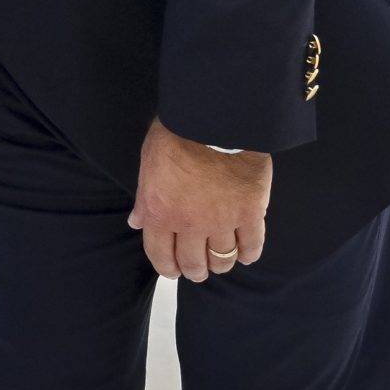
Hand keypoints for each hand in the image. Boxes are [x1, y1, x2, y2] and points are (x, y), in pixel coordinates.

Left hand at [126, 121, 270, 282]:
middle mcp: (190, 224)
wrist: (213, 119)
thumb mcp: (148, 162)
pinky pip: (252, 244)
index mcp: (161, 213)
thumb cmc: (176, 133)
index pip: (160, 255)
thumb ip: (144, 198)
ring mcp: (222, 221)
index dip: (167, 267)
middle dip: (194, 270)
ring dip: (221, 264)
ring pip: (222, 258)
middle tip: (198, 270)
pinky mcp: (250, 213)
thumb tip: (137, 222)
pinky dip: (249, 253)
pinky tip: (246, 254)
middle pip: (193, 262)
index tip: (173, 270)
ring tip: (221, 261)